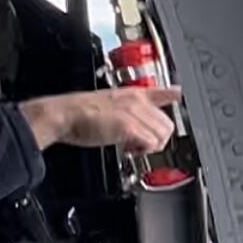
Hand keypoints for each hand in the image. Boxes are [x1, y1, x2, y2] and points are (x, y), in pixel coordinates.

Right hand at [20, 87, 180, 154]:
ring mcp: (134, 113)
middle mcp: (137, 102)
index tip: (178, 94)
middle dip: (157, 137)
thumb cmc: (79, 113)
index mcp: (132, 94)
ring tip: (132, 147)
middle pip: (167, 123)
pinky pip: (150, 143)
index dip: (172, 94)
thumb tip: (133, 125)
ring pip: (162, 134)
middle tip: (139, 143)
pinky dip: (142, 151)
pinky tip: (129, 149)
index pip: (161, 91)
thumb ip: (126, 111)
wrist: (64, 114)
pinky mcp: (129, 127)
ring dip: (150, 146)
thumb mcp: (108, 104)